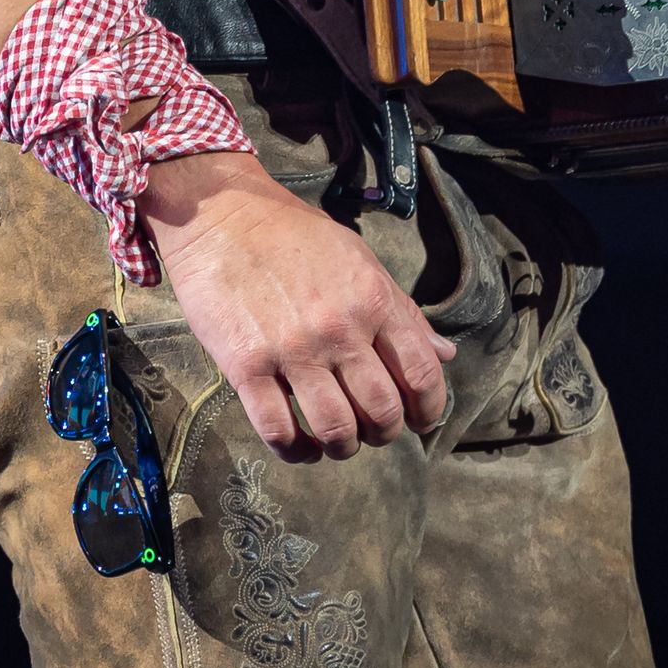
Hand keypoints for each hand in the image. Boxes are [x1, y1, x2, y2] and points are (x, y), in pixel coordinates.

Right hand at [141, 150, 455, 462]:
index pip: (421, 374)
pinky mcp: (246, 366)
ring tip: (338, 440)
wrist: (222, 216)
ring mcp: (292, 350)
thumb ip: (401, 311)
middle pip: (382, 411)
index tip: (419, 421)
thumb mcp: (360, 260)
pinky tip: (300, 445)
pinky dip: (296, 451)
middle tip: (374, 431)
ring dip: (344, 447)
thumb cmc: (294, 235)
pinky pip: (279, 431)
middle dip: (385, 433)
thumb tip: (445, 354)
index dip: (427, 410)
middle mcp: (339, 329)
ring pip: (336, 429)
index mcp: (373, 300)